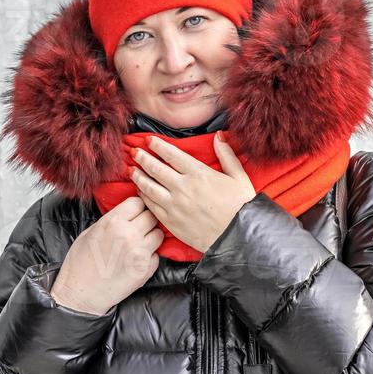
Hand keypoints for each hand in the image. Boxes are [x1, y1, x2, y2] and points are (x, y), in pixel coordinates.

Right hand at [50, 196, 163, 314]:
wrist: (81, 293)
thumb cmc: (81, 263)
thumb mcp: (91, 232)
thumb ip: (112, 220)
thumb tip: (127, 212)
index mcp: (113, 222)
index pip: (138, 202)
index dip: (136, 207)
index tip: (134, 212)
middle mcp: (129, 235)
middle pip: (151, 216)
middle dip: (146, 220)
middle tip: (138, 227)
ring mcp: (140, 252)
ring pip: (158, 234)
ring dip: (151, 236)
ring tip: (139, 243)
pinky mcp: (146, 269)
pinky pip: (157, 254)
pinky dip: (150, 255)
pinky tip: (137, 259)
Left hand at [130, 132, 257, 252]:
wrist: (238, 237)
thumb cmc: (241, 207)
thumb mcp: (239, 176)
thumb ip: (226, 155)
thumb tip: (219, 136)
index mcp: (198, 174)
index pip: (172, 154)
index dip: (158, 145)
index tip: (149, 140)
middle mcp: (183, 187)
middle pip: (156, 168)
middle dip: (143, 158)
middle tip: (134, 152)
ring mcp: (174, 205)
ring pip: (149, 187)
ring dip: (138, 176)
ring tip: (131, 170)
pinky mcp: (171, 221)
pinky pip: (152, 206)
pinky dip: (143, 196)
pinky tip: (140, 191)